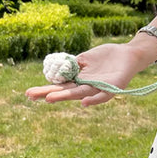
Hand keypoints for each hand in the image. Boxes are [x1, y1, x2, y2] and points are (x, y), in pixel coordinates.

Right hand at [25, 42, 144, 106]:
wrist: (128, 54)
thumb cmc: (105, 57)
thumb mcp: (85, 58)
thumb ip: (72, 65)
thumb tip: (54, 70)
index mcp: (80, 80)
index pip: (60, 86)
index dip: (45, 89)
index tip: (28, 93)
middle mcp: (88, 87)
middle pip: (66, 92)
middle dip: (50, 94)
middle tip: (33, 97)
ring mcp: (100, 88)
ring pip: (81, 94)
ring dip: (66, 96)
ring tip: (51, 98)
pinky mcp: (114, 87)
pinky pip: (103, 95)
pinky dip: (94, 100)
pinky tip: (84, 103)